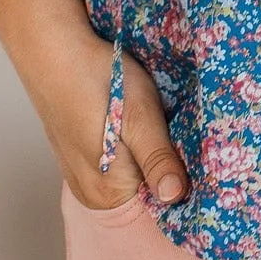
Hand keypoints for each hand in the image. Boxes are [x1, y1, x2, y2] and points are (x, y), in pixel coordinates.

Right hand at [23, 28, 190, 213]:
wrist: (54, 50)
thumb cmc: (100, 81)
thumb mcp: (141, 118)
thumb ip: (158, 161)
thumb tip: (175, 198)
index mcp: (107, 194)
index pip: (158, 208)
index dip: (185, 189)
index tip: (206, 167)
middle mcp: (91, 193)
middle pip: (146, 194)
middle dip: (170, 172)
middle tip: (187, 140)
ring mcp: (83, 174)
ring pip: (133, 176)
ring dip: (153, 157)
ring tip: (166, 127)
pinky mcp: (81, 154)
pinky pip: (118, 163)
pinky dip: (135, 147)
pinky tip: (139, 123)